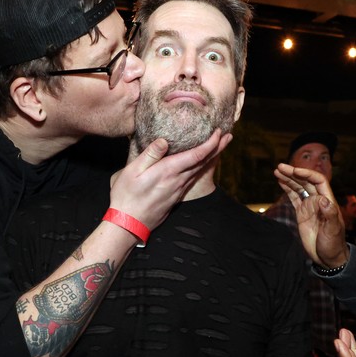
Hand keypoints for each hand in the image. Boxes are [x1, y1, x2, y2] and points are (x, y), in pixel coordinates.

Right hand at [109, 130, 230, 230]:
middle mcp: (178, 181)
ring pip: (200, 171)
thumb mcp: (132, 171)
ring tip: (220, 147)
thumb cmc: (126, 196)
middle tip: (229, 136)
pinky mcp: (176, 197)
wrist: (128, 224)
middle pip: (203, 162)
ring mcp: (178, 190)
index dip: (210, 143)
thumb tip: (164, 141)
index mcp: (168, 171)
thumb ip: (150, 155)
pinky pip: (193, 179)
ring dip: (212, 158)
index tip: (219, 132)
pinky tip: (202, 164)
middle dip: (217, 148)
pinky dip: (202, 168)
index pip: (196, 155)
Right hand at [273, 163, 347, 267]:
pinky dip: (287, 189)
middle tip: (280, 167)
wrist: (327, 257)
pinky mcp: (302, 213)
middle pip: (305, 181)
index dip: (307, 174)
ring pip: (298, 187)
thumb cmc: (333, 244)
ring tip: (277, 171)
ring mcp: (309, 206)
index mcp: (327, 201)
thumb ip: (329, 215)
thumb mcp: (333, 230)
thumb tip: (324, 200)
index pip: (318, 181)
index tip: (294, 171)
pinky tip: (280, 181)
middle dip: (293, 173)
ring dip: (288, 179)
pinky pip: (294, 197)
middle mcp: (318, 201)